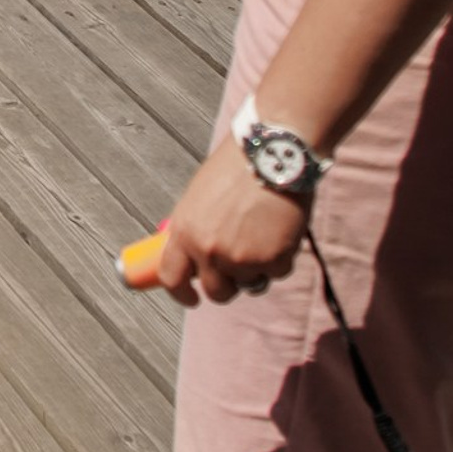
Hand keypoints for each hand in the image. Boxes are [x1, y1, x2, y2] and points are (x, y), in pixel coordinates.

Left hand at [156, 136, 308, 304]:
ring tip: (262, 234)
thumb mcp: (199, 198)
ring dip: (257, 269)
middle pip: (217, 292)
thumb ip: (194, 229)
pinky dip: (281, 257)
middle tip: (238, 266)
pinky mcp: (273, 261)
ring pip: (251, 284)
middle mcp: (209, 250)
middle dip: (227, 284)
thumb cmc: (235, 169)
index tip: (191, 297)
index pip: (171, 278)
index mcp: (184, 232)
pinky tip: (280, 229)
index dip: (181, 293)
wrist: (272, 154)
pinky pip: (277, 273)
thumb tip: (189, 252)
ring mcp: (242, 259)